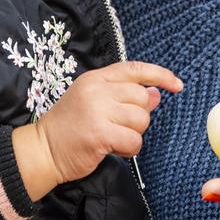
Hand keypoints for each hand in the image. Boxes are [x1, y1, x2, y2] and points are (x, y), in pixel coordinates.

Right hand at [14, 61, 182, 198]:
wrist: (42, 150)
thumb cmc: (70, 126)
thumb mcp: (95, 101)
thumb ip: (124, 95)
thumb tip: (157, 93)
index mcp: (96, 78)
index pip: (135, 69)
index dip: (160, 75)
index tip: (177, 85)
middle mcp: (97, 90)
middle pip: (143, 98)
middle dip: (139, 116)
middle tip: (120, 126)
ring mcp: (97, 111)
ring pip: (141, 120)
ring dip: (133, 134)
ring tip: (114, 137)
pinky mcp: (99, 134)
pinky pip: (134, 140)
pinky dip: (129, 149)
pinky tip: (113, 149)